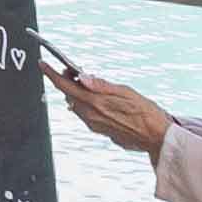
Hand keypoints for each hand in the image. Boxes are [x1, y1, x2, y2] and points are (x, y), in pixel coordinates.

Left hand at [53, 65, 169, 152]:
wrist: (158, 138)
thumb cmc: (147, 113)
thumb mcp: (126, 92)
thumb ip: (101, 85)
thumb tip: (81, 77)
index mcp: (96, 103)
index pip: (65, 86)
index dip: (51, 74)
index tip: (43, 64)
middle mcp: (91, 116)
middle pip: (69, 96)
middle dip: (66, 82)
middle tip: (71, 70)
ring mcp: (95, 125)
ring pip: (76, 105)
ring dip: (75, 93)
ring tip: (82, 82)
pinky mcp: (101, 131)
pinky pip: (85, 114)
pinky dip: (84, 103)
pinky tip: (94, 99)